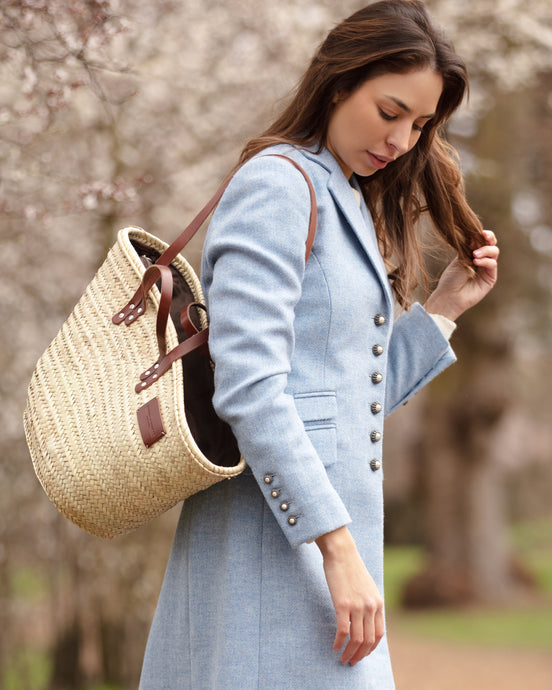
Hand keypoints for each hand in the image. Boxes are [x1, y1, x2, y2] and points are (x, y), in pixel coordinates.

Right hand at [315, 526, 383, 665]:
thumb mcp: (367, 587)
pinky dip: (339, 642)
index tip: (363, 654)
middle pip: (368, 641)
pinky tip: (335, 646)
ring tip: (343, 659)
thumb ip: (369, 603)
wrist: (342, 551)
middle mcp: (371, 606)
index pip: (379, 634)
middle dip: (360, 655)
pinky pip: (343, 630)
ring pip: (357, 639)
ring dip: (350, 653)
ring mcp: (357, 606)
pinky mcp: (343, 604)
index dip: (371, 648)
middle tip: (351, 662)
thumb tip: (365, 619)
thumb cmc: (351, 567)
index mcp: (378, 603)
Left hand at [424, 230, 498, 321]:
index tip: (479, 231)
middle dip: (489, 238)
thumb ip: (469, 248)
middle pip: (491, 244)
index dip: (483, 234)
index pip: (482, 240)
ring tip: (475, 255)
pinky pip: (492, 264)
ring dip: (485, 250)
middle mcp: (481, 260)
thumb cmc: (451, 279)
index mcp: (472, 253)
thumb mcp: (459, 260)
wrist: (449, 296)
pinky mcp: (490, 278)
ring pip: (494, 252)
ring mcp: (487, 269)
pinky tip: (476, 262)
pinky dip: (486, 261)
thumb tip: (475, 233)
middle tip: (483, 235)